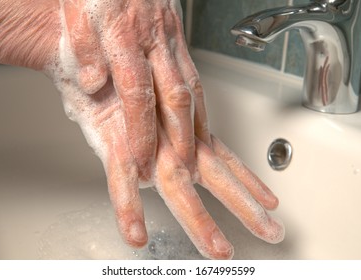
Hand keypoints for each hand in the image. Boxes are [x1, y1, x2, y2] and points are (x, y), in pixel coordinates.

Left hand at [54, 0, 207, 179]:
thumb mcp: (77, 12)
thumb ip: (84, 49)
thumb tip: (94, 83)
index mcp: (124, 35)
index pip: (137, 95)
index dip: (141, 132)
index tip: (141, 159)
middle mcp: (154, 40)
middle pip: (174, 97)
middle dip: (180, 138)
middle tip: (182, 167)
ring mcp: (170, 38)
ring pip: (191, 87)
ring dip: (196, 124)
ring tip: (198, 152)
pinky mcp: (178, 35)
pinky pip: (194, 73)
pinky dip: (199, 102)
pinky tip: (199, 118)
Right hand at [61, 78, 283, 259]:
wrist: (89, 48)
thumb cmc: (121, 75)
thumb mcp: (154, 104)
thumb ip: (170, 126)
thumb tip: (181, 148)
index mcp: (184, 130)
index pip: (224, 158)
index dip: (249, 180)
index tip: (270, 200)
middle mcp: (173, 138)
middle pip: (215, 176)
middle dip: (245, 206)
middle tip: (271, 232)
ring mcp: (146, 143)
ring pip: (178, 185)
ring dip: (199, 219)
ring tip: (220, 249)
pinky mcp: (113, 142)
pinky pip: (120, 180)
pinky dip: (128, 207)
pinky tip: (136, 235)